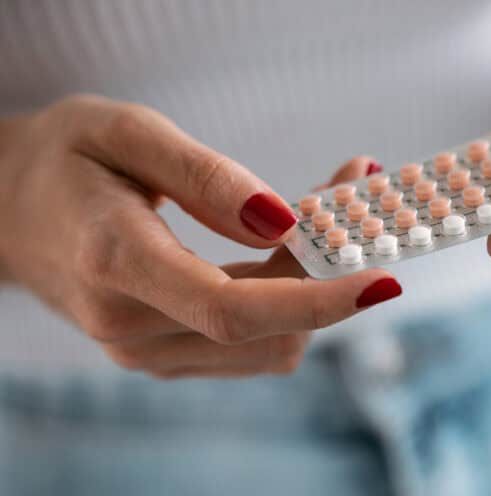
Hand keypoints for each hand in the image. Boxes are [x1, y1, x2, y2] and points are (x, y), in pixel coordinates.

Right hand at [0, 95, 400, 377]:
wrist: (8, 209)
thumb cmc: (63, 159)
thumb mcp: (125, 132)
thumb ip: (206, 178)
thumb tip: (284, 223)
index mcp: (116, 265)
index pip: (235, 310)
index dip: (319, 300)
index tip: (384, 277)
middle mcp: (131, 327)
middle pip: (266, 326)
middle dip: (328, 273)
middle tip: (354, 198)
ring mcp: (145, 351)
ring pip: (268, 344)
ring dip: (312, 289)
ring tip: (320, 219)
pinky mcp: (163, 354)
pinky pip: (249, 344)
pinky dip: (287, 304)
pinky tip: (290, 254)